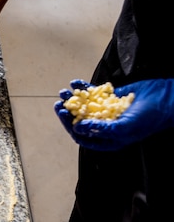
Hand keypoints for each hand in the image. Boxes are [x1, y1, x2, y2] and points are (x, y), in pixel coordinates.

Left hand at [54, 79, 173, 150]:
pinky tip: (75, 83)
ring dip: (72, 99)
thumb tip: (78, 128)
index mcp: (107, 138)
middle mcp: (104, 125)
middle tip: (59, 104)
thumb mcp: (124, 127)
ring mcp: (106, 110)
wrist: (166, 98)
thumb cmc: (149, 118)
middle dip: (68, 113)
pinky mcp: (109, 97)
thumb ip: (101, 129)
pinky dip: (82, 88)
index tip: (64, 115)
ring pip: (83, 105)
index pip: (82, 136)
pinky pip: (92, 93)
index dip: (70, 126)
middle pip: (79, 120)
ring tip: (63, 92)